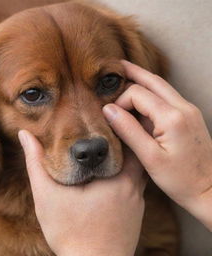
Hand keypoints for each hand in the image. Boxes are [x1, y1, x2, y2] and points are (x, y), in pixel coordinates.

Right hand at [18, 130, 145, 255]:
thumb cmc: (70, 232)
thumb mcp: (47, 195)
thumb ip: (36, 163)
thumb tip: (26, 135)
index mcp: (118, 178)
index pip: (128, 140)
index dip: (119, 126)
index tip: (108, 116)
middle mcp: (134, 187)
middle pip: (137, 152)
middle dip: (125, 140)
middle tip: (111, 129)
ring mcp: (138, 201)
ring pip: (139, 169)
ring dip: (128, 158)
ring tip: (112, 149)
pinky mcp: (137, 212)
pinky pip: (137, 185)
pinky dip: (128, 175)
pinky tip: (114, 175)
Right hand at [103, 60, 211, 230]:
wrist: (210, 190)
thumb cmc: (181, 179)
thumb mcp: (150, 158)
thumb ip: (128, 131)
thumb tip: (108, 110)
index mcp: (172, 117)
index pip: (138, 94)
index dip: (121, 100)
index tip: (111, 116)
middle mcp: (183, 107)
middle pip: (153, 81)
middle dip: (133, 73)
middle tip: (117, 66)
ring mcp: (188, 110)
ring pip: (161, 86)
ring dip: (143, 80)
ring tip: (126, 74)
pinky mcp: (189, 116)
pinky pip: (167, 97)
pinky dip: (152, 92)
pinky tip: (142, 95)